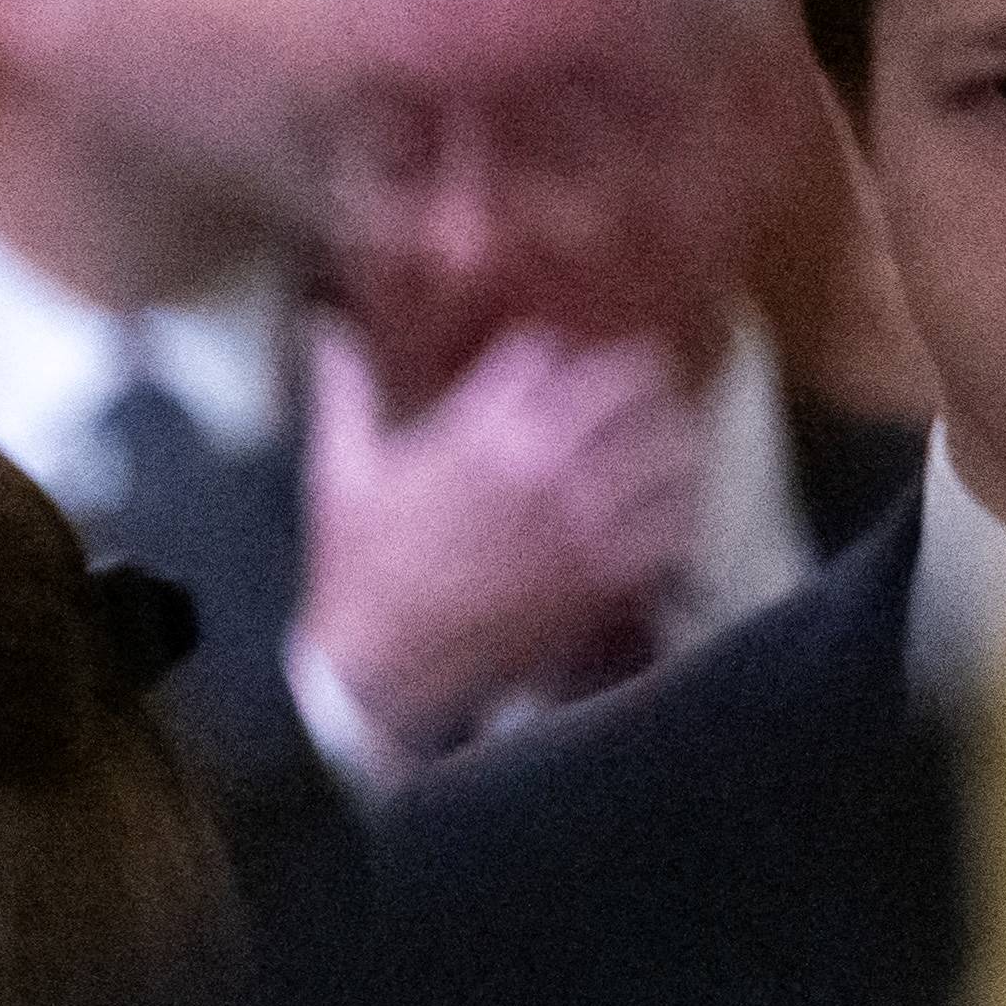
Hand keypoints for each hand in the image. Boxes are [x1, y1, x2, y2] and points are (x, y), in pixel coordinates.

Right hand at [301, 315, 700, 754]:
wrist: (380, 671)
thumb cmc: (356, 573)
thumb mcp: (339, 476)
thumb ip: (343, 394)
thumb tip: (328, 334)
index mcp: (477, 431)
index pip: (544, 350)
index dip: (550, 349)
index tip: (552, 360)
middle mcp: (540, 465)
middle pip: (625, 380)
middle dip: (631, 372)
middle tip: (636, 379)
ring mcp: (581, 520)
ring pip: (667, 444)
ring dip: (668, 433)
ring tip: (665, 435)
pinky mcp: (604, 573)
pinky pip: (673, 520)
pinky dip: (677, 506)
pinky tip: (667, 503)